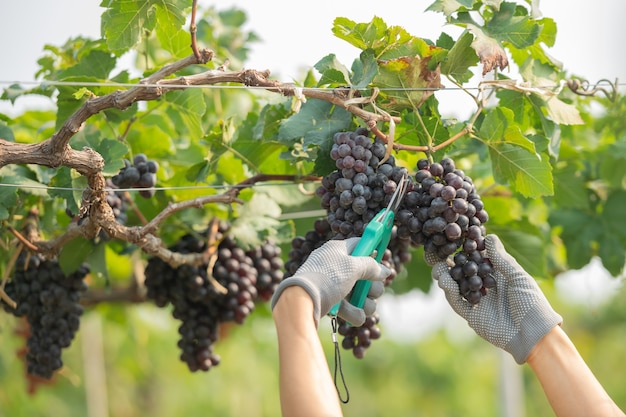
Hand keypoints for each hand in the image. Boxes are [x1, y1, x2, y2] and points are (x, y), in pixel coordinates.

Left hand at [271, 238, 389, 326]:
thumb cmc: (327, 278)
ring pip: (361, 293)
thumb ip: (371, 266)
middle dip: (372, 286)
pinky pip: (350, 307)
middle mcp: (336, 265)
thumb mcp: (352, 267)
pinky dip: (354, 312)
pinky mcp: (331, 301)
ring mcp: (334, 284)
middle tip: (370, 290)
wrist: (303, 301)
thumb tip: (386, 270)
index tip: (383, 258)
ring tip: (363, 306)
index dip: (373, 250)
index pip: (360, 244)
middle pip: (365, 273)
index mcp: (338, 250)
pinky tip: (353, 316)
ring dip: (366, 302)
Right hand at [431, 234, 561, 363]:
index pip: (478, 259)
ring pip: (457, 286)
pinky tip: (446, 283)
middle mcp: (486, 286)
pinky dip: (450, 293)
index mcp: (498, 275)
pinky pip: (458, 303)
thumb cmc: (533, 304)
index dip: (467, 249)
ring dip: (447, 276)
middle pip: (464, 272)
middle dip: (451, 263)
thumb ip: (502, 259)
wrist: (535, 335)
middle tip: (437, 253)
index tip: (455, 238)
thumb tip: (489, 236)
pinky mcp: (472, 316)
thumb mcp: (519, 277)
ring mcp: (478, 301)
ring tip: (438, 268)